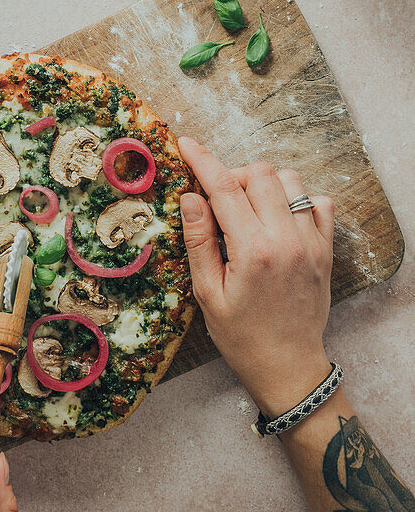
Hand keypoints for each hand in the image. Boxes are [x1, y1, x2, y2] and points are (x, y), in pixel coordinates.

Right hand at [178, 137, 334, 418]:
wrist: (288, 367)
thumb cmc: (241, 336)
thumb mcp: (206, 293)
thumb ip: (199, 241)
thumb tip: (190, 196)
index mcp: (252, 250)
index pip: (223, 187)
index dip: (202, 160)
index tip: (186, 144)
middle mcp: (286, 239)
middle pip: (260, 173)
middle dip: (234, 175)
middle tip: (219, 200)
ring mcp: (312, 242)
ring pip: (290, 181)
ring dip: (265, 186)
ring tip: (249, 211)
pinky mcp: (326, 250)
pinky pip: (319, 203)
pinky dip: (298, 201)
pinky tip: (280, 221)